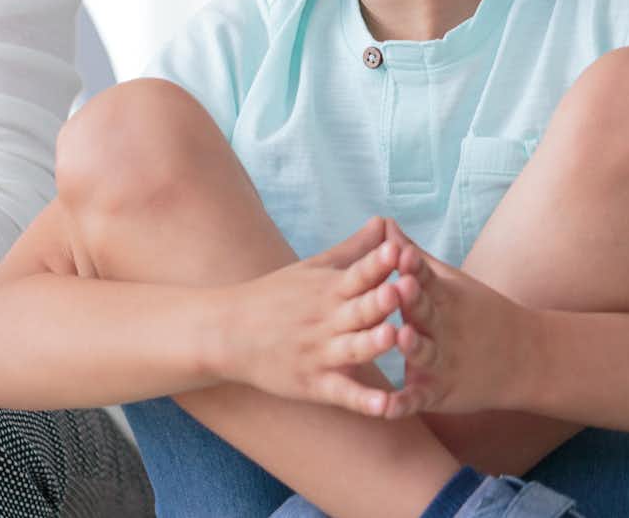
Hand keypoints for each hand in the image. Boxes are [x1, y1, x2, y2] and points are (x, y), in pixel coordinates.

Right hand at [206, 217, 415, 416]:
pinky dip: (363, 401)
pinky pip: (343, 393)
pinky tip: (385, 406)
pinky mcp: (315, 385)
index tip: (397, 248)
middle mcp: (327, 320)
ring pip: (353, 349)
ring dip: (372, 343)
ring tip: (392, 336)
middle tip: (401, 288)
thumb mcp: (313, 268)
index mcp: (329, 289)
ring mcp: (320, 354)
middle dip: (380, 300)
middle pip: (359, 309)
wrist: (227, 333)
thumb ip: (355, 249)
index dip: (377, 263)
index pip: (358, 273)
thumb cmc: (275, 297)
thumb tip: (385, 221)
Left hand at [379, 225, 535, 417]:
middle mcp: (444, 330)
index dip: (414, 267)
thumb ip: (413, 257)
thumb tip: (384, 224)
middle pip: (426, 313)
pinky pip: (418, 399)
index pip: (427, 279)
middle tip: (398, 286)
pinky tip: (384, 408)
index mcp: (445, 299)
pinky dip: (403, 404)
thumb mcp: (450, 283)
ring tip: (400, 337)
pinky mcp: (439, 392)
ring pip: (425, 353)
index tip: (399, 252)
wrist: (525, 359)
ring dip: (413, 345)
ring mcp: (443, 362)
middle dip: (412, 300)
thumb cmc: (478, 314)